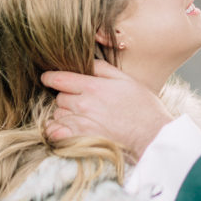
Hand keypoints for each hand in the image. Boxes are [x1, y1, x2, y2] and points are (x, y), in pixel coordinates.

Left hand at [40, 60, 171, 160]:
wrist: (152, 136)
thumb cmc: (143, 108)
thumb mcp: (127, 80)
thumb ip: (103, 69)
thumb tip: (87, 61)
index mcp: (93, 86)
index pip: (60, 78)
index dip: (51, 77)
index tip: (48, 78)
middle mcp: (83, 104)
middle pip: (59, 98)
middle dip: (66, 97)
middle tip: (79, 101)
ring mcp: (81, 123)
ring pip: (58, 115)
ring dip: (64, 114)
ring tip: (80, 116)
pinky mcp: (80, 140)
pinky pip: (56, 133)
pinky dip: (57, 130)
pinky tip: (65, 129)